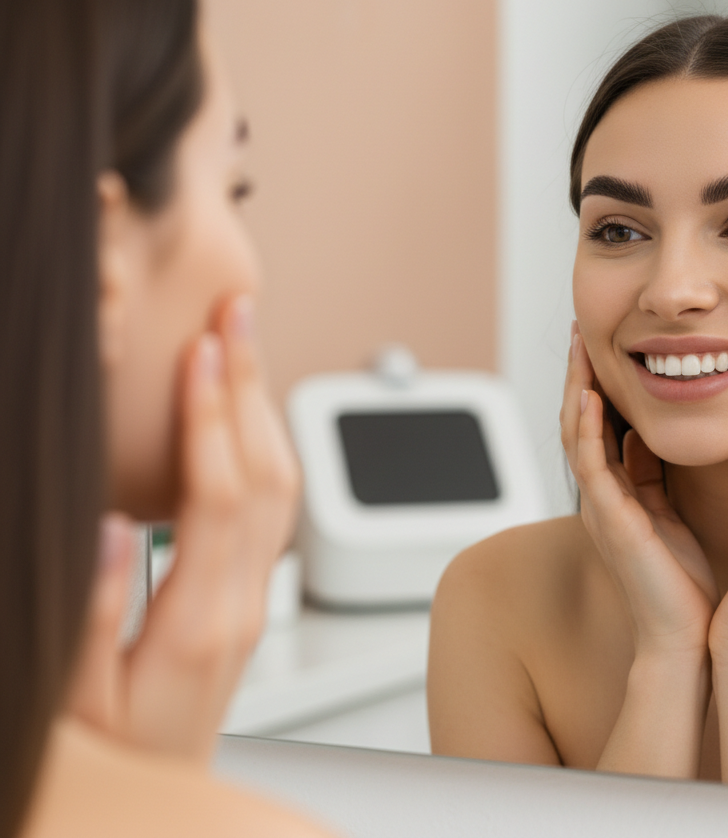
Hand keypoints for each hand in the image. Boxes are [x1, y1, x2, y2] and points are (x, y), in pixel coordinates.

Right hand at [67, 295, 299, 760]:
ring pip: (279, 485)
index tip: (201, 351)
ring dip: (263, 407)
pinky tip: (245, 414)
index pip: (217, 496)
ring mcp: (254, 598)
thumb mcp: (73, 700)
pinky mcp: (251, 598)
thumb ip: (92, 611)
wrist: (161, 798)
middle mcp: (241, 603)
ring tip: (244, 342)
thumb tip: (114, 523)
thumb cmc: (114, 757)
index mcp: (199, 623)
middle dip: (251, 385)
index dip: (210, 416)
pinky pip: (274, 507)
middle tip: (238, 313)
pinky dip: (263, 446)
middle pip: (264, 473)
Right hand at [561, 325, 717, 660]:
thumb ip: (651, 472)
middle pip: (577, 420)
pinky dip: (588, 429)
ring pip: (575, 435)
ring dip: (575, 388)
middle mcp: (600, 495)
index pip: (596, 424)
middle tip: (580, 329)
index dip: (594, 381)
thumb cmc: (682, 579)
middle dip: (577, 373)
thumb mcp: (666, 510)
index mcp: (615, 491)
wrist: (685, 635)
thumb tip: (646, 433)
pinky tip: (590, 396)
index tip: (600, 342)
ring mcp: (600, 506)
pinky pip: (591, 466)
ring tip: (579, 347)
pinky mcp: (610, 521)